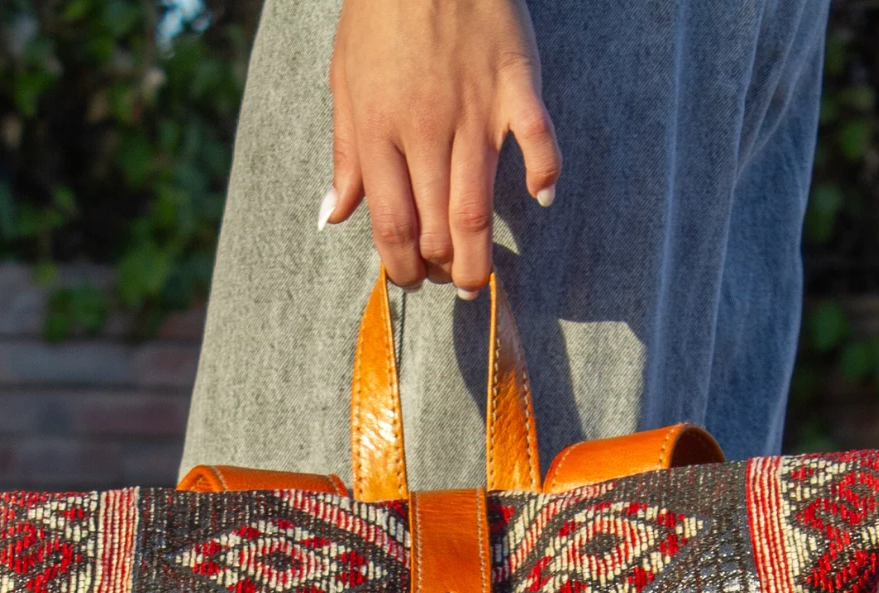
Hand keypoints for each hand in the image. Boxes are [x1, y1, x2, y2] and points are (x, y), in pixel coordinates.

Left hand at [322, 0, 561, 293]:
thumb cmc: (381, 13)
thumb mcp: (345, 79)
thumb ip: (345, 153)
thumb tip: (334, 216)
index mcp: (379, 130)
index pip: (391, 224)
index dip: (400, 265)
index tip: (409, 277)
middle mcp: (426, 130)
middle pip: (435, 229)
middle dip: (439, 269)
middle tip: (445, 278)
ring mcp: (475, 111)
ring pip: (477, 209)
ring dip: (479, 257)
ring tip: (478, 279)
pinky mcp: (515, 87)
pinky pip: (538, 143)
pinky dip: (545, 175)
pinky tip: (542, 196)